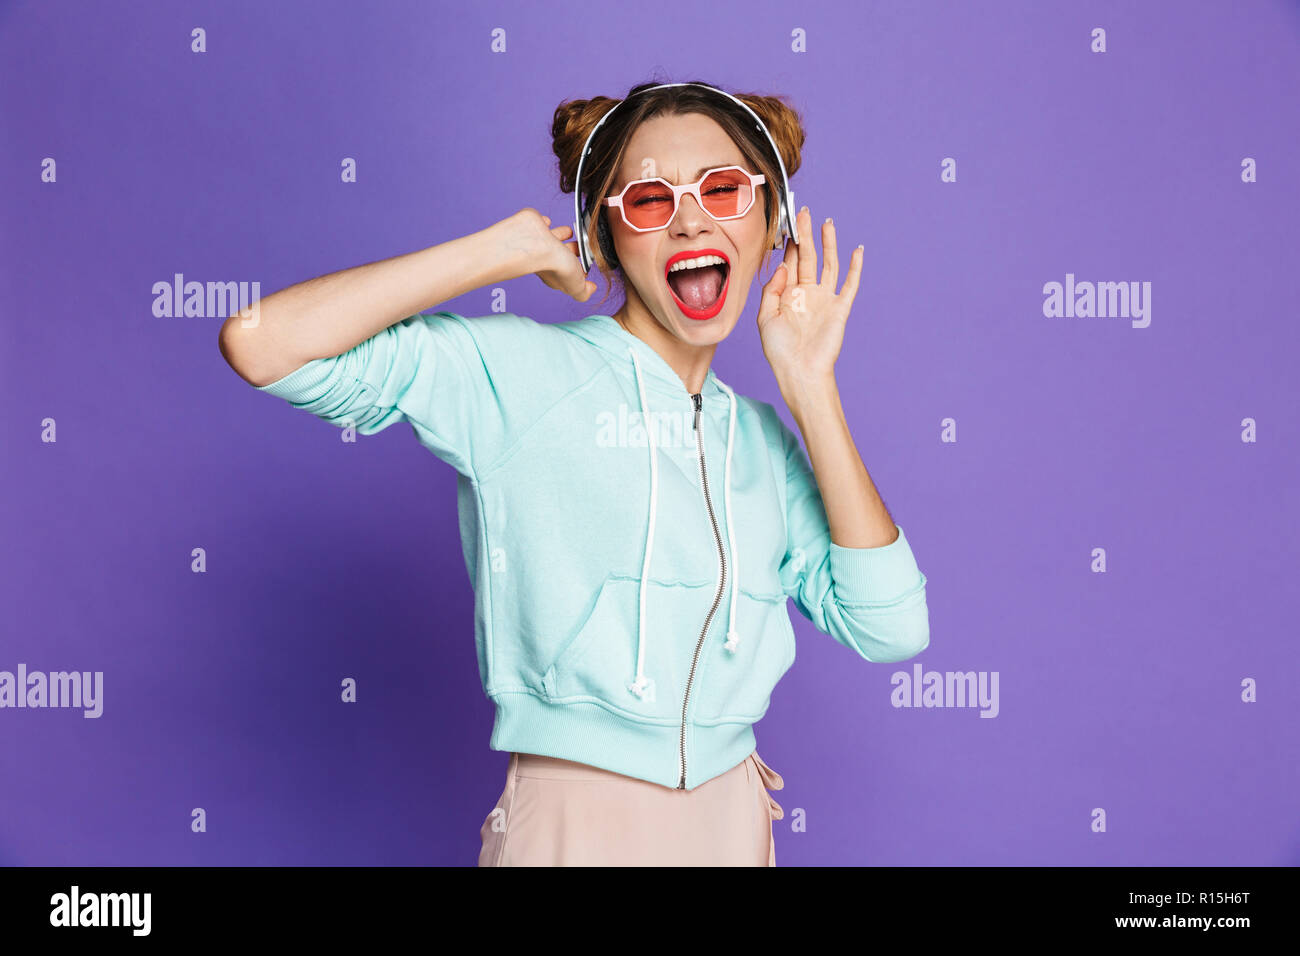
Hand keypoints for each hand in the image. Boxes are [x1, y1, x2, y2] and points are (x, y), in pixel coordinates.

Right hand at [498, 207, 596, 302]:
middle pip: (563, 254)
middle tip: (583, 247)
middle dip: (574, 251)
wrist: (536, 244)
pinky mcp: (535, 226)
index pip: (568, 274)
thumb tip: (591, 289)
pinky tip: (548, 222)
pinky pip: (541, 224)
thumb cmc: (554, 265)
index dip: (577, 272)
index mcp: (555, 275)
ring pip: (554, 238)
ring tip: (571, 232)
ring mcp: (541, 242)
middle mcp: (547, 258)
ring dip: (562, 235)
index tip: (586, 269)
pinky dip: (545, 224)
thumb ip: (584, 292)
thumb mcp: (576, 286)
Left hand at [756, 206, 862, 386]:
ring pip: (828, 264)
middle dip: (806, 234)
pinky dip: (855, 268)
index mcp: (787, 295)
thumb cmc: (780, 350)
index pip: (789, 262)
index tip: (787, 223)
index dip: (788, 243)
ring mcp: (824, 299)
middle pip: (808, 257)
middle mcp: (807, 294)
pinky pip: (850, 284)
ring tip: (827, 223)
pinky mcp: (839, 308)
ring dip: (828, 244)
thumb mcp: (765, 317)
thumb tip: (783, 265)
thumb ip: (771, 289)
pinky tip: (857, 250)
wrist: (799, 371)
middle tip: (805, 212)